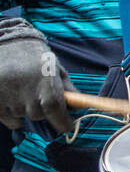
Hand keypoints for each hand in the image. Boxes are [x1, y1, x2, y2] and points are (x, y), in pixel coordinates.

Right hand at [0, 19, 73, 133]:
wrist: (8, 45)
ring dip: (26, 110)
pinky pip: (11, 121)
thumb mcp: (56, 69)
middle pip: (39, 116)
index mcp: (45, 83)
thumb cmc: (36, 58)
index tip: (68, 126)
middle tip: (38, 94)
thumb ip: (69, 89)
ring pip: (23, 117)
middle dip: (42, 110)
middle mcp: (26, 93)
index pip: (55, 111)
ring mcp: (8, 99)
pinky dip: (13, 115)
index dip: (63, 122)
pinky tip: (12, 98)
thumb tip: (80, 108)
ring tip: (22, 90)